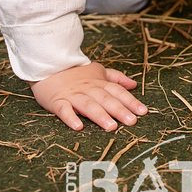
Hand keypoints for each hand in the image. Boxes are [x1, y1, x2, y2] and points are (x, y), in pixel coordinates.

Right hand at [30, 61, 147, 131]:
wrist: (48, 65)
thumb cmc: (74, 73)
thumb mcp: (97, 71)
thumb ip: (116, 78)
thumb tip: (134, 84)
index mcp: (98, 83)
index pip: (117, 91)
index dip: (130, 101)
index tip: (143, 111)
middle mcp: (88, 89)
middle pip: (105, 99)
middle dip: (119, 110)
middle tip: (131, 121)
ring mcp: (72, 95)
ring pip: (88, 105)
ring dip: (100, 115)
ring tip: (111, 127)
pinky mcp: (57, 101)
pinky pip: (64, 110)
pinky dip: (70, 117)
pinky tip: (78, 126)